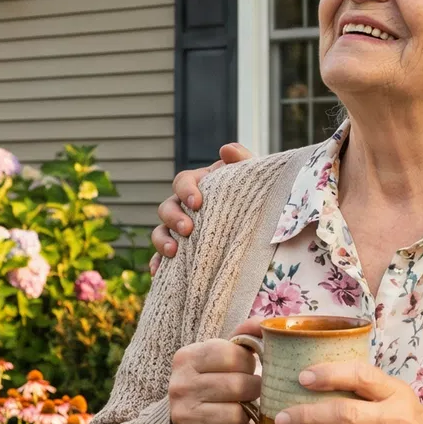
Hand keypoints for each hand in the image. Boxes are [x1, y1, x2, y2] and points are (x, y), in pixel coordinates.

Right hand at [149, 143, 254, 271]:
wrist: (264, 220)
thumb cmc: (255, 194)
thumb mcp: (253, 176)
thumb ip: (243, 160)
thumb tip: (226, 149)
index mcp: (199, 184)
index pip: (182, 181)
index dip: (185, 190)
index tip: (197, 202)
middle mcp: (185, 206)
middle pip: (166, 207)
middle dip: (173, 218)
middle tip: (188, 230)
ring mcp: (181, 229)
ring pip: (160, 231)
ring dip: (162, 240)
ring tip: (173, 252)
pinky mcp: (183, 251)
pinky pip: (163, 258)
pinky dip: (158, 264)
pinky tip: (159, 273)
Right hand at [167, 321, 264, 423]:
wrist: (186, 414)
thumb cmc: (211, 377)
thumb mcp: (221, 353)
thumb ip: (244, 336)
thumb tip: (264, 323)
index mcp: (187, 357)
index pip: (232, 355)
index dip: (249, 362)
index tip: (248, 367)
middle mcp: (180, 385)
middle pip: (238, 386)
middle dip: (253, 388)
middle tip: (252, 389)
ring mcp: (184, 415)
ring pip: (237, 414)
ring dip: (247, 412)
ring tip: (243, 406)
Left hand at [272, 363, 422, 423]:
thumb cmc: (410, 423)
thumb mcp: (399, 397)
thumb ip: (367, 388)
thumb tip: (313, 377)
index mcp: (396, 394)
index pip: (361, 376)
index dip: (330, 375)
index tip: (302, 376)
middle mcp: (394, 421)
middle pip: (345, 415)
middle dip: (307, 417)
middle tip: (280, 418)